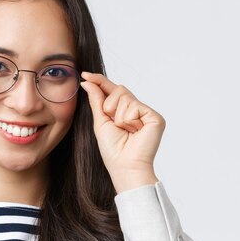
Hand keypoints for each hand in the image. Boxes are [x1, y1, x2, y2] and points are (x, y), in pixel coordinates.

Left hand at [80, 72, 165, 192]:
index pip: (112, 90)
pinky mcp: (155, 117)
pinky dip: (128, 120)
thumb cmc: (113, 150)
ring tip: (125, 131)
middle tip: (114, 124)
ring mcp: (146, 113)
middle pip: (118, 90)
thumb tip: (88, 82)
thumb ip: (97, 100)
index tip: (85, 74)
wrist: (125, 166)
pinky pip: (134, 106)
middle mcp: (137, 109)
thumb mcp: (100, 121)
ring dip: (118, 116)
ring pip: (124, 97)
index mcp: (124, 111)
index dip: (99, 81)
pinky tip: (134, 131)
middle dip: (109, 105)